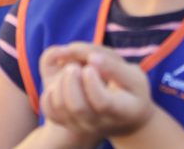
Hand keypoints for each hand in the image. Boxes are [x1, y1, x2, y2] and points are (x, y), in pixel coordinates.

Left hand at [38, 42, 154, 140]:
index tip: (90, 66)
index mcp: (119, 111)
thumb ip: (114, 65)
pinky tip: (62, 80)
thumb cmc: (132, 92)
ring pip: (60, 106)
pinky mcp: (67, 123)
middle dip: (72, 80)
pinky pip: (49, 109)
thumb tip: (91, 58)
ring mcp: (81, 125)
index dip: (93, 82)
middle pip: (77, 106)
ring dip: (60, 81)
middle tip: (76, 66)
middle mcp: (99, 123)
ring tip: (71, 69)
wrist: (126, 118)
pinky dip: (50, 91)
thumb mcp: (134, 76)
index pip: (102, 102)